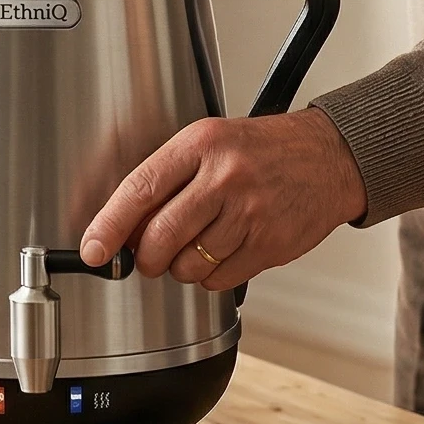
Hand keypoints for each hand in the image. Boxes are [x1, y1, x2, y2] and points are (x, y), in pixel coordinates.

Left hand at [77, 109, 366, 293]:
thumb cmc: (263, 150)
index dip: (109, 225)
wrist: (329, 157)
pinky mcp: (269, 244)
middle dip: (146, 257)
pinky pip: (218, 280)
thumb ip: (166, 180)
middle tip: (150, 254)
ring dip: (182, 267)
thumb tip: (122, 229)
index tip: (94, 249)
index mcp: (201, 144)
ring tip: (199, 243)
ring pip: (187, 266)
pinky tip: (225, 250)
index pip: (141, 189)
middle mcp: (225, 177)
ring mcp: (250, 213)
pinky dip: (211, 276)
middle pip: (160, 237)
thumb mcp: (210, 143)